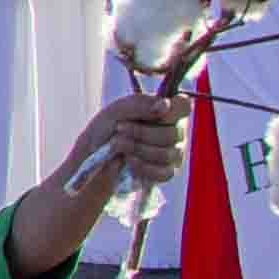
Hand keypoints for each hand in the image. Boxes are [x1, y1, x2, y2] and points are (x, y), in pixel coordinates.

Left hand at [54, 87, 184, 200]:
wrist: (93, 156)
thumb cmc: (107, 128)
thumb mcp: (117, 110)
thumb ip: (141, 105)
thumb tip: (165, 105)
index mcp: (167, 111)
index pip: (184, 106)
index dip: (172, 111)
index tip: (153, 113)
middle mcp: (175, 131)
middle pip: (173, 134)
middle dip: (141, 132)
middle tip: (119, 129)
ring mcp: (173, 153)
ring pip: (167, 154)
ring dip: (137, 148)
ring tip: (117, 144)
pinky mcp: (166, 173)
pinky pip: (163, 172)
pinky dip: (141, 166)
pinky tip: (127, 160)